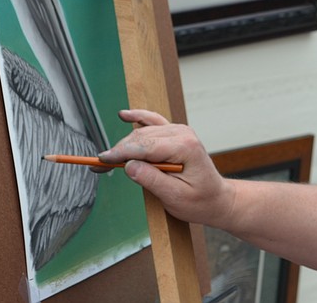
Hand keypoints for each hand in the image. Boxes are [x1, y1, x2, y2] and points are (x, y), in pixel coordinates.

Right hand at [98, 109, 235, 227]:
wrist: (216, 198)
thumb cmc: (200, 200)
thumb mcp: (175, 197)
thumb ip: (152, 180)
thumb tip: (129, 166)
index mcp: (185, 146)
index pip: (145, 146)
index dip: (121, 153)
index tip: (102, 161)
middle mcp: (183, 133)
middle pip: (141, 138)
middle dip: (119, 151)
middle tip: (99, 166)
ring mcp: (179, 131)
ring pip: (143, 132)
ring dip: (124, 144)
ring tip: (107, 159)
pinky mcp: (175, 134)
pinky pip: (153, 121)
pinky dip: (138, 117)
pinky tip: (124, 115)